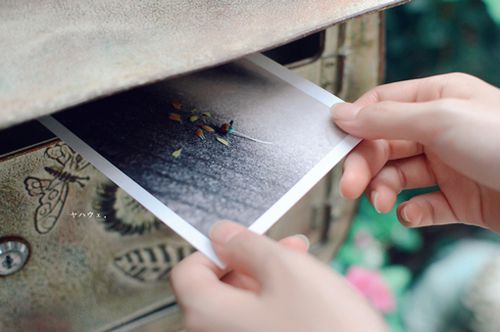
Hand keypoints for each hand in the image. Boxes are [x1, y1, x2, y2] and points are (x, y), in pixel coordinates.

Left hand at [170, 221, 386, 331]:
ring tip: (306, 270)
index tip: (246, 241)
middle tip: (289, 248)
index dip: (215, 248)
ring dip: (269, 279)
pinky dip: (276, 304)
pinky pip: (258, 324)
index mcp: (207, 314)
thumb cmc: (327, 330)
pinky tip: (306, 297)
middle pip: (216, 286)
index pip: (188, 270)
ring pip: (242, 304)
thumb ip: (245, 245)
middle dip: (252, 260)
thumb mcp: (285, 268)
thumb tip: (220, 234)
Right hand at [332, 73, 499, 231]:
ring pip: (398, 177)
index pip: (381, 108)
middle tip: (352, 187)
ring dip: (383, 191)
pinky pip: (422, 206)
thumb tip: (341, 114)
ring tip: (383, 203)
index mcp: (437, 99)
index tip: (336, 144)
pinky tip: (412, 214)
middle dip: (365, 166)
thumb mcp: (440, 119)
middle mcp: (440, 131)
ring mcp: (448, 166)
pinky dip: (412, 212)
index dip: (356, 126)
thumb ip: (385, 119)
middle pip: (384, 145)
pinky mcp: (458, 199)